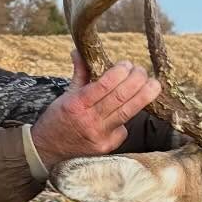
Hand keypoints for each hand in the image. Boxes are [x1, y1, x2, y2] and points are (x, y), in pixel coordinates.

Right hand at [31, 53, 162, 164]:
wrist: (46, 151)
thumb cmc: (57, 119)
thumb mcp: (66, 95)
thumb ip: (79, 73)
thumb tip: (79, 50)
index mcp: (77, 104)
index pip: (104, 85)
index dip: (120, 73)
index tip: (127, 64)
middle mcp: (89, 121)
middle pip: (120, 98)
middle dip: (137, 81)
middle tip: (143, 72)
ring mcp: (100, 136)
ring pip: (128, 113)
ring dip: (144, 97)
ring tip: (154, 85)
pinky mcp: (107, 147)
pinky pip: (124, 128)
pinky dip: (128, 117)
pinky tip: (128, 110)